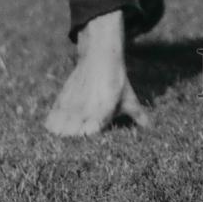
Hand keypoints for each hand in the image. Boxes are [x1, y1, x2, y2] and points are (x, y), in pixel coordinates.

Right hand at [45, 10, 148, 136]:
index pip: (90, 135)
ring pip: (59, 129)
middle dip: (73, 142)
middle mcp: (86, 109)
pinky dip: (52, 125)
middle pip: (72, 136)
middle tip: (75, 144)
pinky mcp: (62, 99)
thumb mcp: (128, 97)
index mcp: (103, 111)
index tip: (88, 144)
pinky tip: (55, 129)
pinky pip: (51, 118)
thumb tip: (151, 126)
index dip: (88, 141)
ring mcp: (72, 104)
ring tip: (65, 138)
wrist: (100, 57)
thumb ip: (137, 114)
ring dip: (61, 135)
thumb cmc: (117, 79)